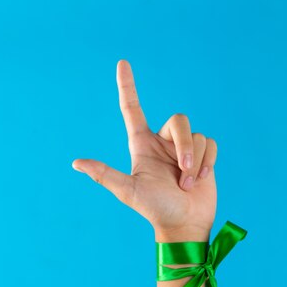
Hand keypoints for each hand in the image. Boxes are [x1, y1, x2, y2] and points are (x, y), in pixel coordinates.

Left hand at [72, 60, 217, 241]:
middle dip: (184, 146)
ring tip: (187, 184)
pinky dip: (208, 162)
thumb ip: (105, 175)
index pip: (132, 109)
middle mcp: (161, 142)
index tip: (123, 63)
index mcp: (141, 145)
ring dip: (195, 162)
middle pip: (178, 120)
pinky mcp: (203, 155)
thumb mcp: (128, 191)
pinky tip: (201, 179)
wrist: (184, 224)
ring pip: (195, 135)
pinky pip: (210, 143)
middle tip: (182, 174)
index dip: (127, 86)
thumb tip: (76, 163)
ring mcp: (182, 148)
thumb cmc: (154, 208)